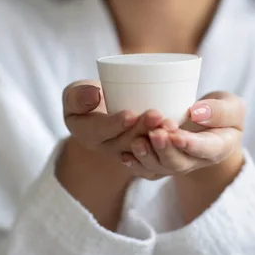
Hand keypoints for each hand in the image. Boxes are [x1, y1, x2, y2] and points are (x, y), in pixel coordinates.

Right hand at [62, 80, 176, 162]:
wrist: (103, 110)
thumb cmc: (88, 98)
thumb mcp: (75, 93)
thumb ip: (77, 95)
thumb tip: (93, 95)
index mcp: (86, 134)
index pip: (100, 131)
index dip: (115, 124)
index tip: (130, 114)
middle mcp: (106, 149)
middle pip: (125, 143)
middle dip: (142, 130)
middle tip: (156, 115)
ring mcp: (126, 155)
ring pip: (144, 153)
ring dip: (157, 141)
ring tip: (170, 124)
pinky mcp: (144, 158)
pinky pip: (156, 161)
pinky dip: (168, 149)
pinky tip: (179, 136)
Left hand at [121, 91, 244, 177]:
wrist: (209, 126)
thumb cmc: (221, 112)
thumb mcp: (232, 106)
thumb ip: (220, 111)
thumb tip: (197, 113)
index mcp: (218, 148)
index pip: (206, 149)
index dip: (190, 144)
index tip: (176, 134)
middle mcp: (195, 161)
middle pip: (179, 163)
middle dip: (165, 150)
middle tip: (155, 133)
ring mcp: (176, 164)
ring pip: (160, 168)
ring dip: (147, 157)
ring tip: (137, 142)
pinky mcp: (160, 164)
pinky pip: (147, 170)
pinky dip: (135, 165)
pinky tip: (125, 155)